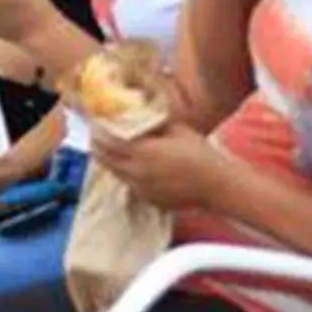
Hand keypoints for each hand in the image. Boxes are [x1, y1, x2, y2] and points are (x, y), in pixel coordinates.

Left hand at [89, 122, 224, 211]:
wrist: (216, 185)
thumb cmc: (200, 153)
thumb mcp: (177, 129)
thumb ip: (155, 122)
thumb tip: (138, 112)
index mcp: (143, 153)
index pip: (109, 143)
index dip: (99, 132)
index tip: (95, 123)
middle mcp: (137, 173)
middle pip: (106, 160)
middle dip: (98, 146)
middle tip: (96, 135)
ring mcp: (141, 189)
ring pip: (115, 173)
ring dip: (110, 160)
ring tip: (111, 147)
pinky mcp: (148, 199)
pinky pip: (128, 183)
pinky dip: (124, 172)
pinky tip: (132, 164)